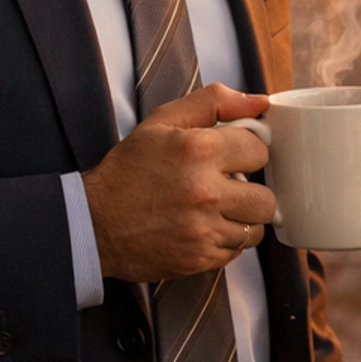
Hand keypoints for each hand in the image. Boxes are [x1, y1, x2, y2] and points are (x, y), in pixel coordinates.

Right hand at [82, 82, 275, 282]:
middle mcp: (205, 192)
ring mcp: (204, 230)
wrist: (93, 223)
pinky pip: (237, 252)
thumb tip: (260, 102)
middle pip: (267, 198)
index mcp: (198, 150)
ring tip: (216, 211)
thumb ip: (214, 103)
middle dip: (251, 191)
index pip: (259, 151)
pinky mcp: (199, 259)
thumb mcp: (162, 121)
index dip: (246, 152)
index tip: (230, 157)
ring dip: (242, 220)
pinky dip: (225, 242)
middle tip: (228, 188)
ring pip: (256, 229)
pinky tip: (203, 229)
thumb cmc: (127, 170)